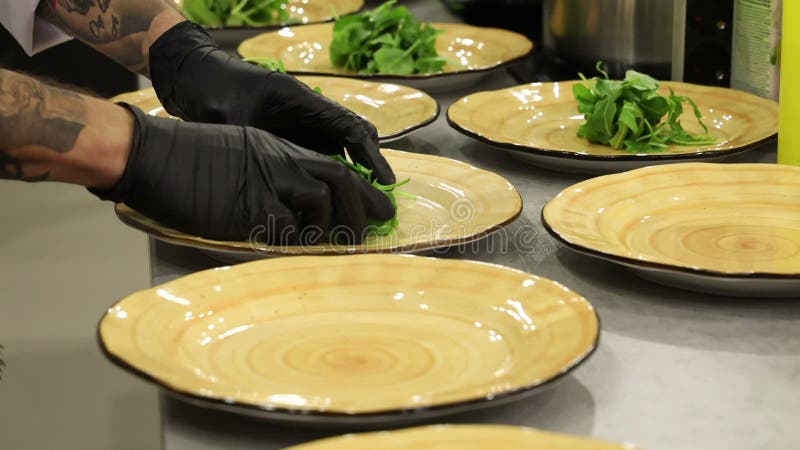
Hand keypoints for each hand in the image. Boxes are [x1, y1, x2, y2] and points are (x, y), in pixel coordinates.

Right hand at [91, 104, 393, 244]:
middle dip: (363, 207)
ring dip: (334, 226)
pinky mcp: (244, 209)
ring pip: (321, 201)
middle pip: (339, 180)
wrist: (148, 154)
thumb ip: (268, 171)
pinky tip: (300, 251)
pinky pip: (286, 228)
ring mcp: (263, 184)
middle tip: (374, 230)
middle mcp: (277, 163)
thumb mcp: (237, 152)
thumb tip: (292, 203)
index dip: (364, 188)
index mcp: (277, 149)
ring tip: (337, 245)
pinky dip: (299, 242)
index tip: (382, 206)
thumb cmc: (186, 157)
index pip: (334, 166)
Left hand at [148, 21, 395, 184]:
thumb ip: (243, 146)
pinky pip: (319, 157)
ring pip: (339, 150)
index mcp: (303, 101)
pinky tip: (329, 204)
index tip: (384, 183)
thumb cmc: (213, 91)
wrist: (197, 77)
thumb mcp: (227, 118)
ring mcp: (301, 125)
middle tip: (379, 203)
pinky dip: (329, 179)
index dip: (371, 157)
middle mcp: (309, 114)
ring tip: (360, 209)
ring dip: (351, 176)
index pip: (350, 128)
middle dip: (369, 170)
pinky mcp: (290, 137)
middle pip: (353, 139)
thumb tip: (256, 177)